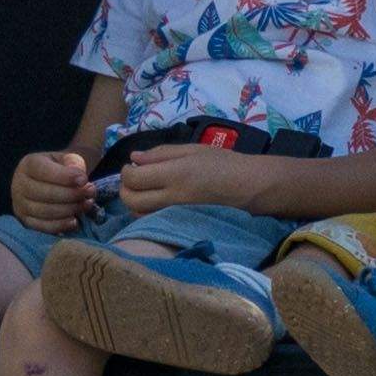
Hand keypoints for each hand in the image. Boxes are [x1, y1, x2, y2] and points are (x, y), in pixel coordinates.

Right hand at [9, 146, 95, 231]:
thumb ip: (73, 163)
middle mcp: (19, 184)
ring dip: (70, 210)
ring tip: (87, 204)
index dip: (65, 177)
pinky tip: (75, 221)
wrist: (49, 182)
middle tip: (91, 192)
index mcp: (28, 164)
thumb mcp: (66, 159)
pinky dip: (62, 225)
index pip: (43, 171)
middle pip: (46, 194)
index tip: (84, 179)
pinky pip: (44, 227)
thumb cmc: (60, 169)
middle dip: (72, 195)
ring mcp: (20, 205)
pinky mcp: (26, 221)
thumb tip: (80, 179)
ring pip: (46, 212)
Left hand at [110, 141, 258, 209]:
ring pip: (139, 214)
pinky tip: (155, 201)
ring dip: (134, 202)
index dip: (126, 172)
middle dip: (125, 189)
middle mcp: (172, 198)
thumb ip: (161, 153)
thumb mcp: (192, 150)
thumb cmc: (223, 163)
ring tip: (145, 189)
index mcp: (175, 174)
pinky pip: (153, 221)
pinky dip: (146, 212)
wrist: (249, 188)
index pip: (134, 179)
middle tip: (133, 179)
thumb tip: (134, 157)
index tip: (132, 166)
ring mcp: (176, 214)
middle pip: (131, 200)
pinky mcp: (181, 224)